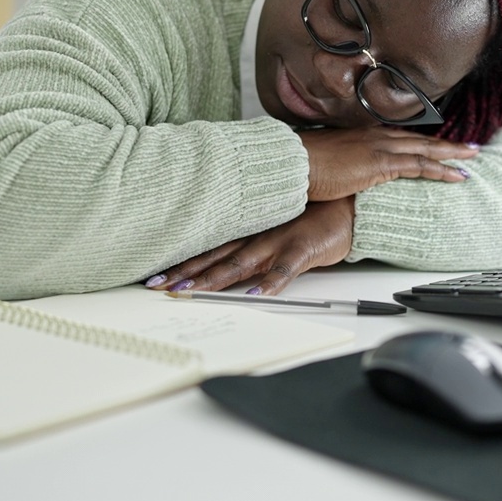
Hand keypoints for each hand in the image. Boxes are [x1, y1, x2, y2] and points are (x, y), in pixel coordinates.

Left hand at [148, 198, 354, 295]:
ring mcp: (278, 241)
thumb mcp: (272, 226)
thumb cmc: (309, 217)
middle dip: (185, 272)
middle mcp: (256, 235)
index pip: (207, 248)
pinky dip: (271, 283)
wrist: (348, 205)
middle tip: (157, 285)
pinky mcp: (302, 249)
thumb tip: (219, 261)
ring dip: (214, 278)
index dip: (180, 262)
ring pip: (240, 263)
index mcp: (247, 231)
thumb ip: (248, 242)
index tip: (153, 275)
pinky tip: (258, 295)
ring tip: (191, 290)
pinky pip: (285, 269)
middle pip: (214, 257)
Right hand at [299, 128, 477, 200]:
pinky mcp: (382, 164)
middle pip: (419, 140)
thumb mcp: (327, 164)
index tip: (438, 145)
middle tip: (469, 148)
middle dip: (445, 144)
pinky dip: (442, 170)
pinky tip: (458, 176)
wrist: (292, 164)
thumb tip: (346, 177)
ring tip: (473, 158)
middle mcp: (375, 137)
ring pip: (426, 149)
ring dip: (451, 154)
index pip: (400, 138)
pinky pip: (420, 166)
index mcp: (362, 136)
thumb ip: (343, 167)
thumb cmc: (302, 167)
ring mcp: (380, 148)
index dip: (421, 142)